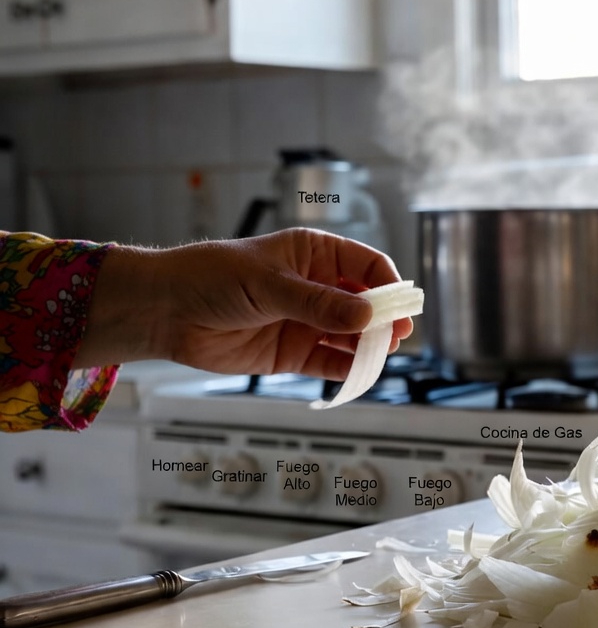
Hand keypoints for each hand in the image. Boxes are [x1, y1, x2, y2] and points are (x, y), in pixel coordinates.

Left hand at [75, 228, 415, 378]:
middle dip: (385, 319)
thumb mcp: (269, 284)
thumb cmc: (211, 278)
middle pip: (367, 304)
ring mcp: (307, 321)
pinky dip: (348, 370)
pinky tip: (359, 373)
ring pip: (353, 336)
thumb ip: (319, 304)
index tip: (402, 305)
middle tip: (398, 336)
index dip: (389, 284)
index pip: (368, 264)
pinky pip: (330, 363)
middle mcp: (317, 287)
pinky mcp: (293, 354)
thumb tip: (367, 318)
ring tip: (380, 356)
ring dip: (369, 347)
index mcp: (315, 254)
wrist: (165, 311)